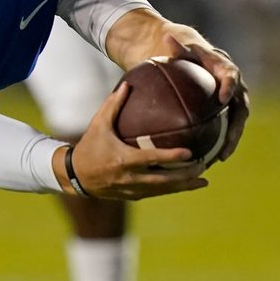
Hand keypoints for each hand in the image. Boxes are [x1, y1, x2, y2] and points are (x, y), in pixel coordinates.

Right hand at [60, 82, 208, 200]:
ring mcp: (132, 189)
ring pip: (163, 191)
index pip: (153, 160)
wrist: (75, 175)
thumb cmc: (89, 146)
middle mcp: (130, 177)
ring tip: (203, 180)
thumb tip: (127, 84)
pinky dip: (172, 190)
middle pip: (164, 180)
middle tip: (204, 167)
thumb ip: (113, 105)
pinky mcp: (132, 196)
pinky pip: (156, 193)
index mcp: (124, 159)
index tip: (191, 153)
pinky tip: (185, 185)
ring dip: (184, 186)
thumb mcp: (98, 124)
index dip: (172, 157)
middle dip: (186, 176)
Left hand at [161, 35, 250, 161]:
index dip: (229, 86)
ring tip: (220, 157)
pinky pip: (225, 129)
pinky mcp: (226, 112)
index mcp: (226, 69)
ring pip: (236, 123)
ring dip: (231, 140)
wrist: (195, 60)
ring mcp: (233, 101)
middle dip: (237, 126)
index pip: (231, 77)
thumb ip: (176, 47)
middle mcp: (235, 87)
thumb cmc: (186, 54)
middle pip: (241, 107)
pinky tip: (207, 158)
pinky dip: (219, 143)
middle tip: (228, 140)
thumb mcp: (181, 49)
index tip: (222, 98)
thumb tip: (166, 38)